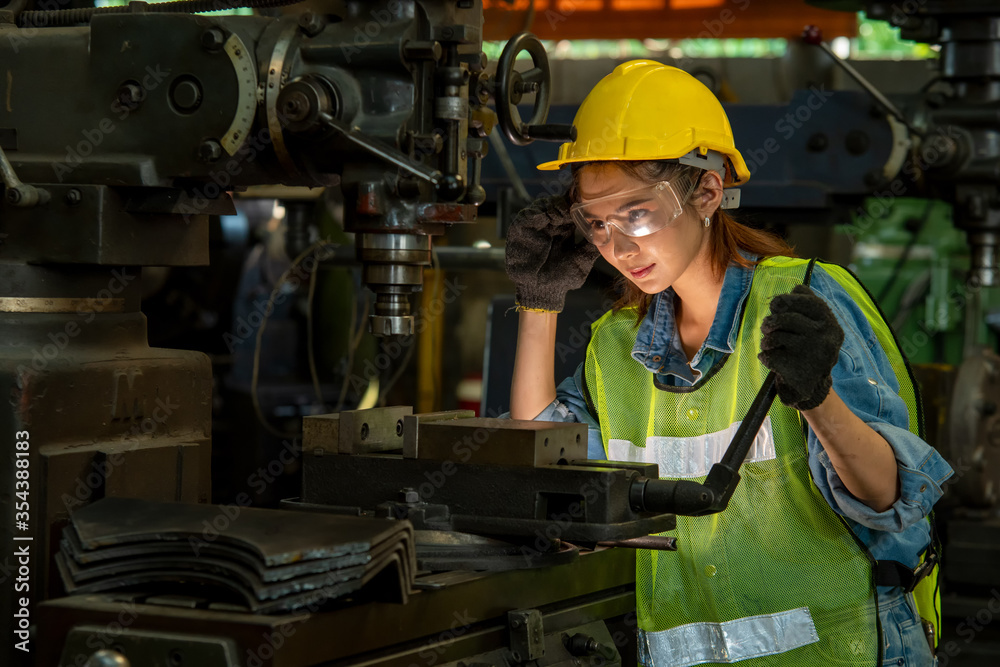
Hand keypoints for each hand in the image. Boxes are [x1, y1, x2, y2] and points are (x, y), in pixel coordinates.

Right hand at [504, 193, 599, 312]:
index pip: (571, 211)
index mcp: (564, 231)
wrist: (542, 292)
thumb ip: (591, 246)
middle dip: (565, 204)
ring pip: (543, 206)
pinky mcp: (520, 230)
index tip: (586, 206)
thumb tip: (607, 231)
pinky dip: (536, 212)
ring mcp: (535, 227)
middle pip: (557, 204)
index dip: (577, 207)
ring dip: (552, 206)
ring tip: (561, 212)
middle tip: (574, 207)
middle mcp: (550, 226)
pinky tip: (545, 216)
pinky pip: (526, 215)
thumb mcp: (581, 261)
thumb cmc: (562, 279)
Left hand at [758, 284, 844, 410]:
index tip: (776, 304)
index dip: (788, 300)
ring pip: (776, 337)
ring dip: (766, 341)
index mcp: (831, 325)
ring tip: (768, 344)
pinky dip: (765, 357)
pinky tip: (769, 360)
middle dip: (771, 322)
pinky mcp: (797, 370)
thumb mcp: (817, 328)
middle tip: (766, 327)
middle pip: (787, 318)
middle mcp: (825, 338)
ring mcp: (811, 354)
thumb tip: (797, 288)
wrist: (813, 387)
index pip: (810, 302)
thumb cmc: (809, 350)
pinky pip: (770, 355)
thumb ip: (808, 308)